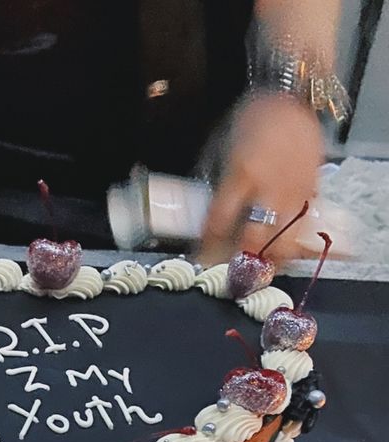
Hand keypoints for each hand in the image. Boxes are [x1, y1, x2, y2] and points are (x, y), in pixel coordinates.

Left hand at [200, 93, 323, 266]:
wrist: (294, 98)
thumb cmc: (253, 121)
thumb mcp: (224, 149)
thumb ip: (218, 186)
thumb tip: (208, 219)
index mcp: (242, 174)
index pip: (218, 222)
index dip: (206, 245)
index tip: (199, 257)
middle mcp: (269, 188)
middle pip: (254, 241)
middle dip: (239, 262)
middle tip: (229, 273)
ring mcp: (294, 193)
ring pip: (283, 243)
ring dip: (267, 261)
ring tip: (256, 268)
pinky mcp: (312, 194)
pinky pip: (301, 231)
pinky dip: (289, 246)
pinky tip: (278, 252)